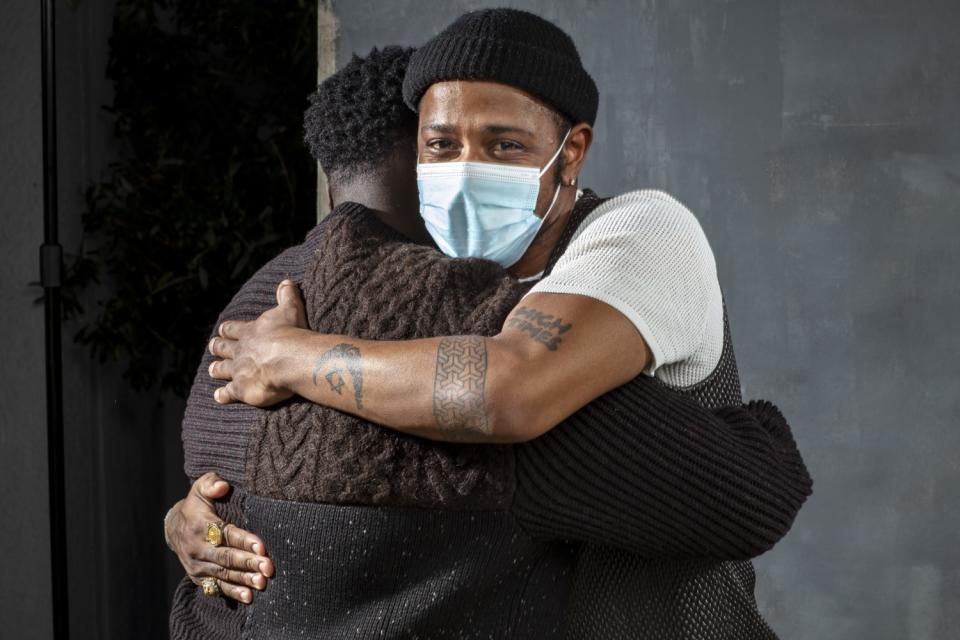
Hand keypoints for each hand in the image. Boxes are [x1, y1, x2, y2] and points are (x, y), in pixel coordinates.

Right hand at [164, 472, 273, 603]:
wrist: (174, 528)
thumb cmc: (195, 505)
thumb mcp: (200, 488)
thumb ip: (210, 483)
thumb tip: (222, 485)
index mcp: (201, 526)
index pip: (226, 534)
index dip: (244, 540)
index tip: (262, 547)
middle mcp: (198, 548)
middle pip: (227, 557)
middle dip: (249, 563)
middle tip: (268, 568)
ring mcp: (198, 565)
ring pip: (224, 574)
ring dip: (244, 579)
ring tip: (263, 582)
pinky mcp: (199, 577)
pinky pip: (216, 587)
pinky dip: (233, 593)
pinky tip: (249, 597)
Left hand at [208, 279, 307, 405]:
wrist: (290, 359)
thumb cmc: (291, 333)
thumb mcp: (290, 309)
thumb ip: (286, 295)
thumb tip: (287, 281)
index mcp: (250, 332)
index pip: (233, 329)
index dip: (227, 329)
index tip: (222, 330)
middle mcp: (240, 350)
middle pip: (223, 348)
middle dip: (218, 347)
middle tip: (212, 347)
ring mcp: (238, 370)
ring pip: (222, 369)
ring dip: (217, 369)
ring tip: (211, 370)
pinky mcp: (241, 388)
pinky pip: (229, 393)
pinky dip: (223, 395)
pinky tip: (218, 397)